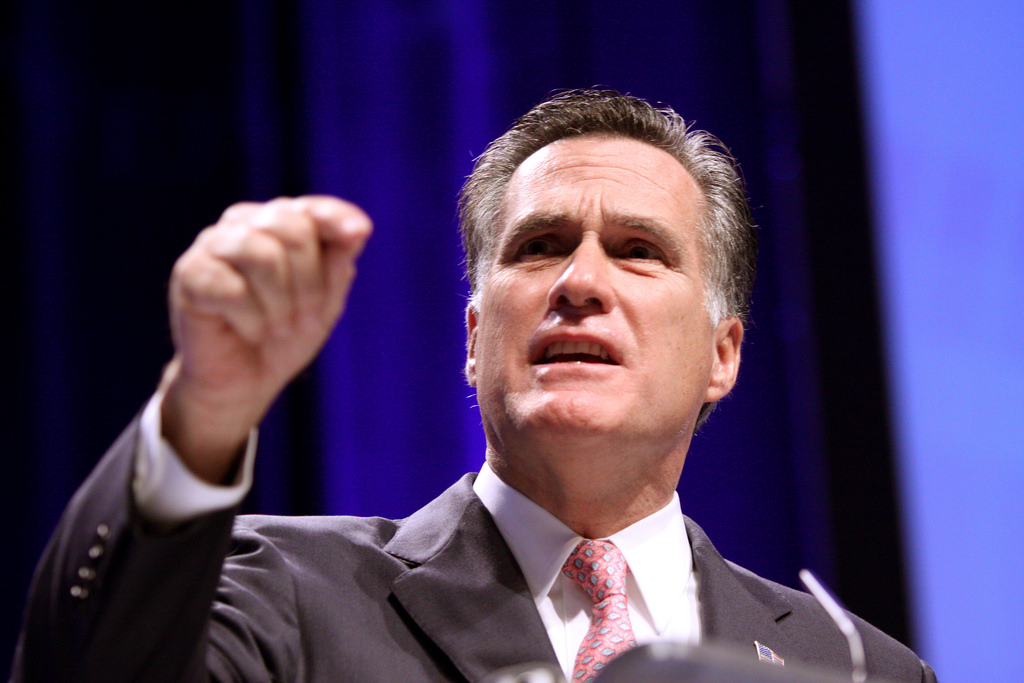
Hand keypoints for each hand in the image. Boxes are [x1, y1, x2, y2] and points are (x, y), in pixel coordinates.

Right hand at [159, 196, 371, 483]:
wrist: (245, 382)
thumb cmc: (286, 335)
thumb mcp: (325, 303)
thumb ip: (338, 264)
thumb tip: (358, 228)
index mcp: (279, 223)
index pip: (314, 208)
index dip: (336, 218)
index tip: (359, 233)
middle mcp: (244, 223)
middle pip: (292, 229)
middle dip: (309, 282)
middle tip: (303, 318)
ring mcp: (212, 244)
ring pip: (261, 254)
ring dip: (280, 303)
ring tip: (277, 327)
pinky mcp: (188, 273)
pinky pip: (231, 288)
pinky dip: (251, 320)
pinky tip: (249, 332)